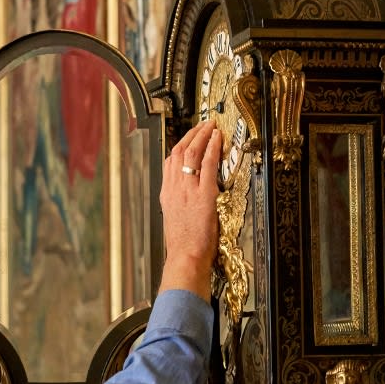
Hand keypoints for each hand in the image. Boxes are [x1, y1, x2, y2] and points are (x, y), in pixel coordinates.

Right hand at [158, 118, 221, 297]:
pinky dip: (212, 149)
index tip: (189, 138)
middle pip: (179, 152)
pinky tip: (218, 140)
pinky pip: (207, 165)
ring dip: (203, 136)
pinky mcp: (203, 194)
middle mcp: (174, 188)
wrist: (185, 258)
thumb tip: (189, 198)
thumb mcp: (175, 220)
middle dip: (192, 135)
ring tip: (211, 127)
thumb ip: (180, 204)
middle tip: (202, 125)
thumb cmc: (183, 246)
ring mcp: (187, 190)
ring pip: (192, 153)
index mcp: (166, 194)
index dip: (180, 146)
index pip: (170, 162)